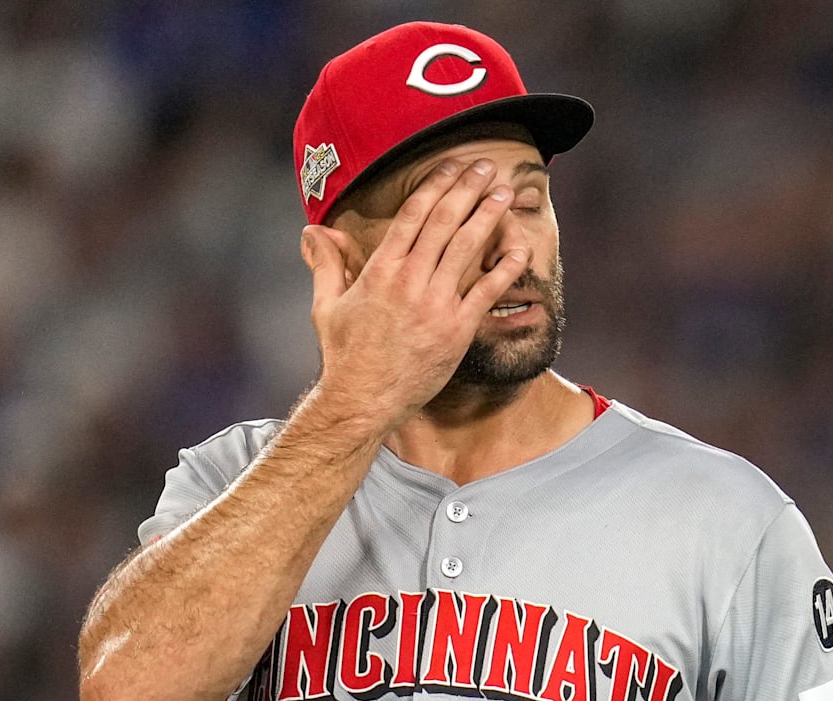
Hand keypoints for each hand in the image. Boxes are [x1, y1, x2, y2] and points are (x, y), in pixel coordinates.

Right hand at [298, 159, 530, 430]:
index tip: (450, 167)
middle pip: (443, 222)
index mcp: (379, 271)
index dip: (435, 186)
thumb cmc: (344, 355)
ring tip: (502, 191)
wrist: (363, 401)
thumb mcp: (326, 306)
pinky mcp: (458, 329)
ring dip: (487, 215)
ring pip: (466, 248)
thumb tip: (312, 230)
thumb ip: (326, 264)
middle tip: (483, 166)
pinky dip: (505, 265)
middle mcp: (409, 282)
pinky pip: (487, 290)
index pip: (412, 216)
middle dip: (466, 189)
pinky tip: (519, 244)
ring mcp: (436, 305)